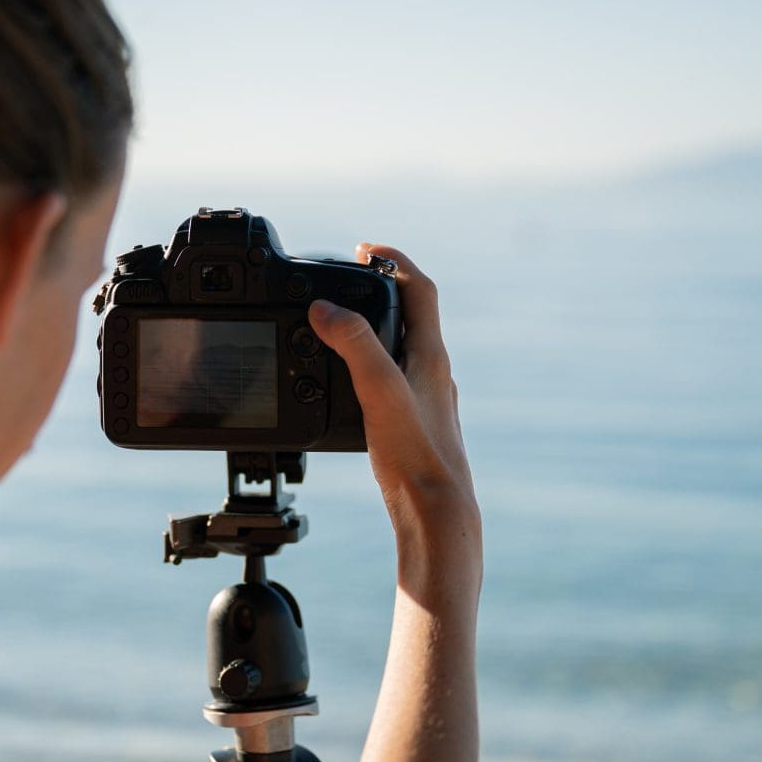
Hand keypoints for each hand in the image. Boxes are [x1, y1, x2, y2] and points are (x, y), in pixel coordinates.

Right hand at [308, 244, 481, 601]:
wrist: (436, 512)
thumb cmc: (417, 454)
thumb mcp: (379, 389)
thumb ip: (354, 344)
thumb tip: (325, 309)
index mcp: (430, 355)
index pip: (420, 288)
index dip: (394, 260)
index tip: (364, 249)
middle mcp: (433, 372)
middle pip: (412, 315)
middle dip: (380, 289)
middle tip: (347, 280)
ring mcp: (425, 399)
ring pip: (400, 348)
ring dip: (374, 327)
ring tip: (339, 324)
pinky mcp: (412, 424)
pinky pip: (391, 380)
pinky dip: (370, 366)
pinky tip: (349, 385)